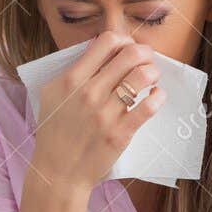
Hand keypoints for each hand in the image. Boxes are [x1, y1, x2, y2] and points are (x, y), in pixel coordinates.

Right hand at [28, 31, 162, 191]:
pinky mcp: (121, 132)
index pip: (106, 42)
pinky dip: (158, 96)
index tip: (127, 49)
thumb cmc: (55, 131)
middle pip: (130, 55)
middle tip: (147, 61)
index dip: (124, 40)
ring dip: (153, 72)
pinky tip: (156, 95)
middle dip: (145, 53)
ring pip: (142, 77)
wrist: (59, 172)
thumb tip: (98, 48)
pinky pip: (149, 106)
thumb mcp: (52, 94)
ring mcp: (106, 113)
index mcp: (71, 80)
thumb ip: (73, 70)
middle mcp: (89, 93)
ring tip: (152, 78)